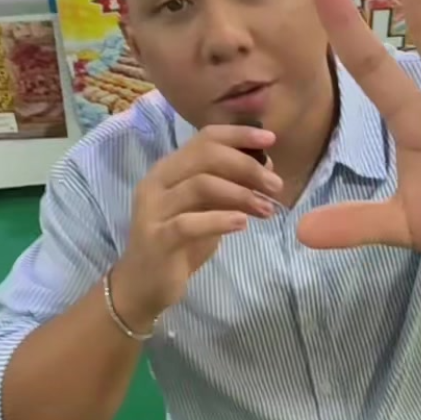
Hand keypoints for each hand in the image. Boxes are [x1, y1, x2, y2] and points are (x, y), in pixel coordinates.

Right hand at [113, 125, 280, 327]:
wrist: (144, 284)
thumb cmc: (180, 242)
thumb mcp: (207, 209)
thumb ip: (229, 186)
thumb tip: (266, 165)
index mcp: (169, 169)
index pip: (205, 138)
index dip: (239, 135)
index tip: (271, 139)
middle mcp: (157, 182)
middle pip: (205, 156)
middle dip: (247, 166)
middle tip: (276, 185)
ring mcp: (153, 209)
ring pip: (200, 185)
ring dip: (241, 194)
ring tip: (266, 209)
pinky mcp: (156, 238)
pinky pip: (188, 223)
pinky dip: (219, 220)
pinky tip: (242, 225)